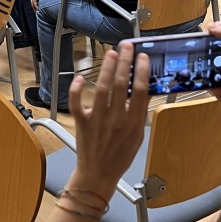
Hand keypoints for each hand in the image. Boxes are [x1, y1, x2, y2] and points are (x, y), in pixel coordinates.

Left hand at [67, 42, 149, 197]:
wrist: (97, 175)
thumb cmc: (119, 156)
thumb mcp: (138, 137)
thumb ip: (139, 115)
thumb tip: (141, 90)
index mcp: (133, 124)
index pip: (140, 92)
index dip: (141, 71)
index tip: (142, 57)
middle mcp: (116, 120)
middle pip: (121, 85)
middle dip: (124, 62)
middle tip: (126, 46)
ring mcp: (98, 120)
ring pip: (102, 89)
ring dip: (106, 69)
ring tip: (111, 54)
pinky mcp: (82, 122)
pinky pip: (77, 103)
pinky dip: (77, 89)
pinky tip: (81, 77)